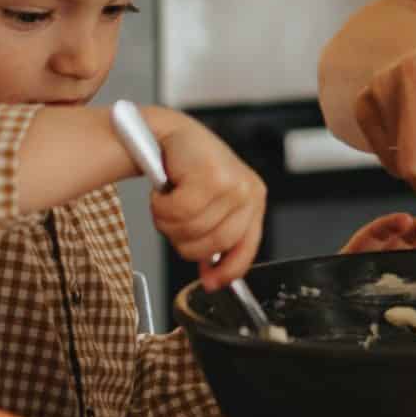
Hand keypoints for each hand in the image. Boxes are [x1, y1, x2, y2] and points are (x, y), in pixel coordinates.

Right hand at [143, 110, 266, 289]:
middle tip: (173, 219)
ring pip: (192, 229)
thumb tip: (211, 277)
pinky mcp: (210, 176)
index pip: (247, 249)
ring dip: (169, 221)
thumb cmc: (188, 168)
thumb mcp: (211, 204)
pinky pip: (178, 212)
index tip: (210, 283)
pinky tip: (163, 191)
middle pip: (213, 245)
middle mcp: (248, 192)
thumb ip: (215, 237)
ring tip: (168, 201)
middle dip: (184, 239)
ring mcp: (232, 184)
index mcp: (254, 201)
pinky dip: (161, 205)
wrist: (169, 133)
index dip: (227, 271)